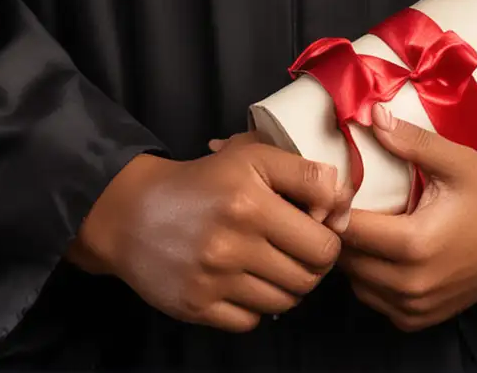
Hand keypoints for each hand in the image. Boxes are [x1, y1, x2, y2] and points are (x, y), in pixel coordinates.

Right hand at [63, 137, 344, 332]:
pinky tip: (243, 283)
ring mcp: (215, 278)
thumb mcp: (250, 156)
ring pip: (285, 301)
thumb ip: (303, 173)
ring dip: (287, 285)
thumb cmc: (202, 180)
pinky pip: (252, 320)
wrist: (133, 212)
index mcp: (252, 199)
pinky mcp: (198, 306)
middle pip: (309, 275)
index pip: (324, 240)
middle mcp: (234, 240)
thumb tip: (343, 204)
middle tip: (298, 248)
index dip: (330, 235)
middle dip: (312, 263)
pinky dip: (254, 306)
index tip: (317, 226)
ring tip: (272, 264)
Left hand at [333, 102, 476, 332]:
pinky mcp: (422, 319)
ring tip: (360, 221)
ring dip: (352, 257)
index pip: (350, 231)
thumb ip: (412, 141)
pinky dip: (370, 278)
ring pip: (358, 284)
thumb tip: (373, 116)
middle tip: (340, 200)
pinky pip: (377, 301)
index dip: (333, 208)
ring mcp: (416, 309)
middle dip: (339, 230)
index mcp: (416, 246)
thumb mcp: (457, 162)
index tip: (331, 187)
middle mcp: (411, 286)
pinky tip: (379, 249)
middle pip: (348, 260)